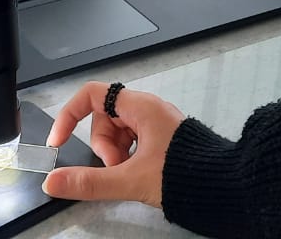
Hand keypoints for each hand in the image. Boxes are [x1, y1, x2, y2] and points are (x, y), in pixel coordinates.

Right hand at [42, 81, 184, 207]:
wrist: (225, 187)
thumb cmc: (188, 174)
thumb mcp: (132, 179)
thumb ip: (90, 182)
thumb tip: (55, 182)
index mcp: (141, 107)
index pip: (91, 95)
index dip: (70, 115)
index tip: (60, 141)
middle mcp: (148, 110)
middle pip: (103, 119)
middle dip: (103, 147)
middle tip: (117, 167)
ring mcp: (155, 124)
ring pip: (117, 134)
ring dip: (115, 155)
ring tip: (131, 174)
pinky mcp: (161, 139)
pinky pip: (132, 143)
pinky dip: (128, 159)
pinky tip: (140, 174)